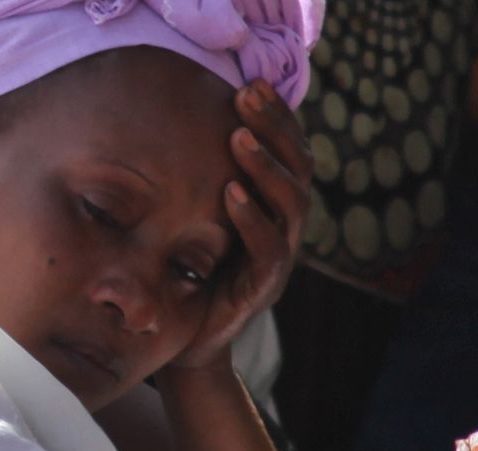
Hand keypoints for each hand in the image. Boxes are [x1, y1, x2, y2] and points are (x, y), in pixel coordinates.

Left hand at [172, 79, 312, 371]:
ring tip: (240, 138)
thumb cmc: (187, 273)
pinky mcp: (262, 288)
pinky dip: (253, 218)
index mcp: (273, 206)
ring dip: (267, 168)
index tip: (252, 82)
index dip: (278, 118)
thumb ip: (200, 177)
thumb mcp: (193, 214)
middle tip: (247, 96)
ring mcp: (278, 259)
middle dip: (275, 129)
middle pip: (300, 169)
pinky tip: (231, 193)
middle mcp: (284, 228)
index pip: (290, 152)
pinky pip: (269, 249)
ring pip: (292, 205)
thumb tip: (177, 117)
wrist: (186, 342)